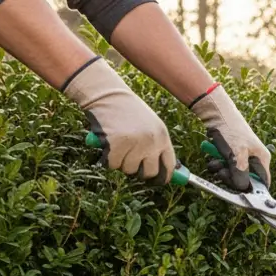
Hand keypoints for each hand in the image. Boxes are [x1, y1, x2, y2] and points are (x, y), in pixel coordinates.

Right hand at [64, 57, 174, 182]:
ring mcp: (134, 143)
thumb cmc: (128, 111)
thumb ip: (157, 146)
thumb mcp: (150, 126)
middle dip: (138, 171)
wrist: (107, 94)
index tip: (157, 181)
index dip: (163, 177)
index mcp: (162, 136)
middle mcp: (151, 141)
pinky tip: (108, 144)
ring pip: (128, 170)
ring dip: (121, 162)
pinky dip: (108, 159)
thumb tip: (167, 173)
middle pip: (148, 173)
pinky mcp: (116, 145)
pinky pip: (112, 165)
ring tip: (118, 144)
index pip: (169, 166)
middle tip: (130, 161)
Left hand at [190, 84, 270, 190]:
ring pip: (233, 174)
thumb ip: (241, 174)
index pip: (262, 184)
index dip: (252, 190)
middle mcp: (254, 160)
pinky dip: (218, 165)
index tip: (239, 192)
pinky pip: (225, 167)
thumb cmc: (231, 130)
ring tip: (216, 161)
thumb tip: (243, 189)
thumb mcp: (237, 154)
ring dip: (222, 171)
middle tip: (222, 172)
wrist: (216, 112)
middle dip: (231, 178)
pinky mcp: (231, 154)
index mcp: (262, 159)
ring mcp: (242, 157)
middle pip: (245, 181)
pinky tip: (213, 158)